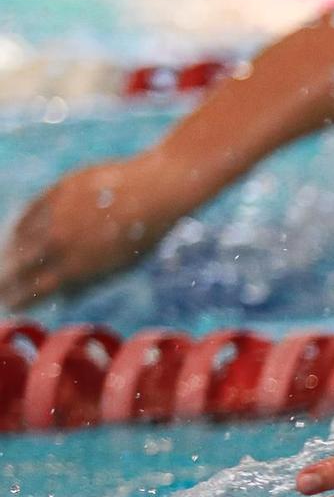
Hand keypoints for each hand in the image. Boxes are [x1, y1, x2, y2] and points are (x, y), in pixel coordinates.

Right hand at [1, 154, 187, 306]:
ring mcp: (55, 215)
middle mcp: (60, 243)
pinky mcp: (56, 191)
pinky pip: (30, 210)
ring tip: (4, 262)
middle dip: (6, 280)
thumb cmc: (144, 234)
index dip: (20, 299)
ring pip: (21, 238)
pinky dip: (19, 224)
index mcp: (77, 268)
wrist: (156, 192)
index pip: (36, 289)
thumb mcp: (120, 267)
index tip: (9, 304)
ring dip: (10, 252)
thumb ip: (89, 281)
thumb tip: (65, 297)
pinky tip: (14, 233)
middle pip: (21, 266)